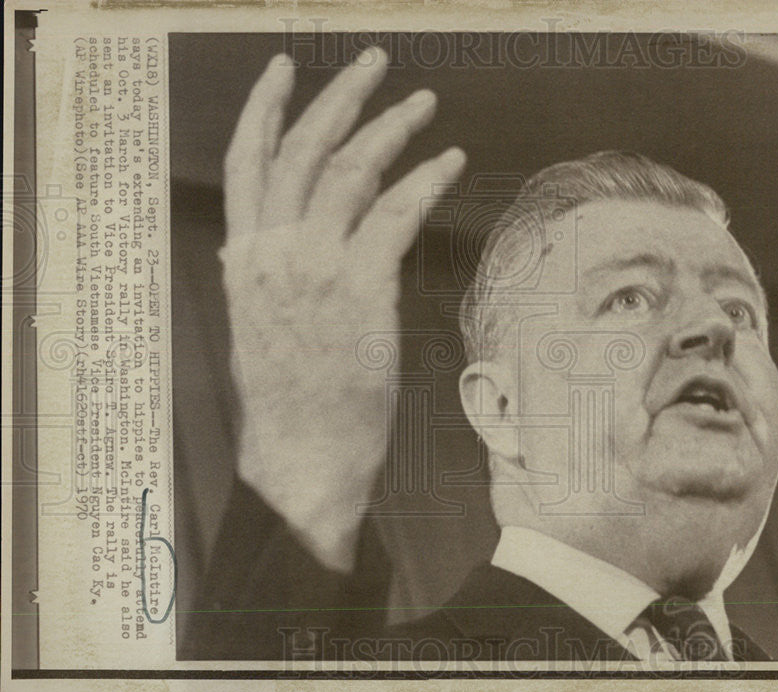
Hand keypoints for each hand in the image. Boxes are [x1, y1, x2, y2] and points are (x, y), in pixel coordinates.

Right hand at [219, 47, 464, 570]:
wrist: (302, 456)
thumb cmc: (290, 399)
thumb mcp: (260, 326)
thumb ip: (267, 272)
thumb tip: (281, 229)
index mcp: (244, 260)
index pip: (247, 165)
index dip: (265, 110)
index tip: (284, 70)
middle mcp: (272, 253)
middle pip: (303, 150)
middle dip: (340, 97)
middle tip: (374, 62)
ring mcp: (315, 269)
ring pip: (350, 171)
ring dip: (390, 128)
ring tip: (422, 104)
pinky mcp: (360, 289)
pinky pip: (394, 214)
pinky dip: (424, 180)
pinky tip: (447, 162)